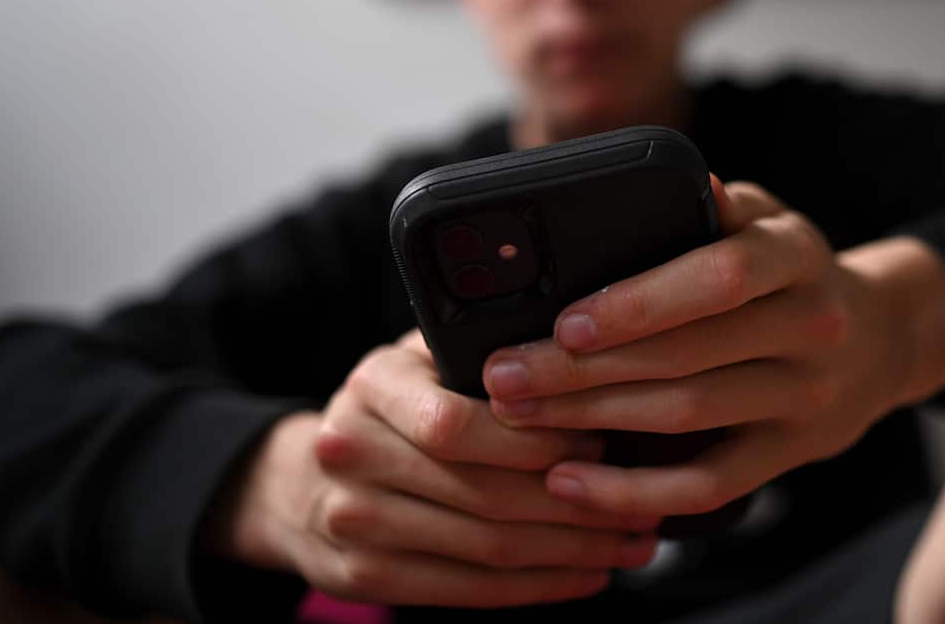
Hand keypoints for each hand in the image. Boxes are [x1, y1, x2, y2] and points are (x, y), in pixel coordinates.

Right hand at [204, 330, 658, 607]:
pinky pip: (467, 590)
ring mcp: (351, 522)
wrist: (299, 482)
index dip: (538, 441)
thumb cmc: (391, 411)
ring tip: (630, 541)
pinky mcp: (361, 577)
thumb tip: (588, 360)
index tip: (603, 444)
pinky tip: (584, 573)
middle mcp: (350, 452)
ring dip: (571, 551)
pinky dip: (537, 586)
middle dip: (578, 504)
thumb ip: (483, 355)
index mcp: (373, 386)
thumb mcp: (420, 361)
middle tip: (644, 504)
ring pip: (485, 548)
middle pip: (483, 493)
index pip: (458, 424)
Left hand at [481, 177, 944, 519]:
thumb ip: (716, 207)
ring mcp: (805, 398)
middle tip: (505, 375)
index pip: (720, 279)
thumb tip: (670, 185)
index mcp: (795, 255)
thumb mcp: (768, 221)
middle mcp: (811, 327)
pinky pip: (709, 485)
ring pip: (689, 416)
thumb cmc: (791, 272)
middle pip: (688, 355)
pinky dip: (636, 492)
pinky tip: (572, 484)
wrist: (880, 340)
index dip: (642, 303)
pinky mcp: (790, 454)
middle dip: (583, 369)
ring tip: (519, 416)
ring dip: (594, 421)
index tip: (565, 321)